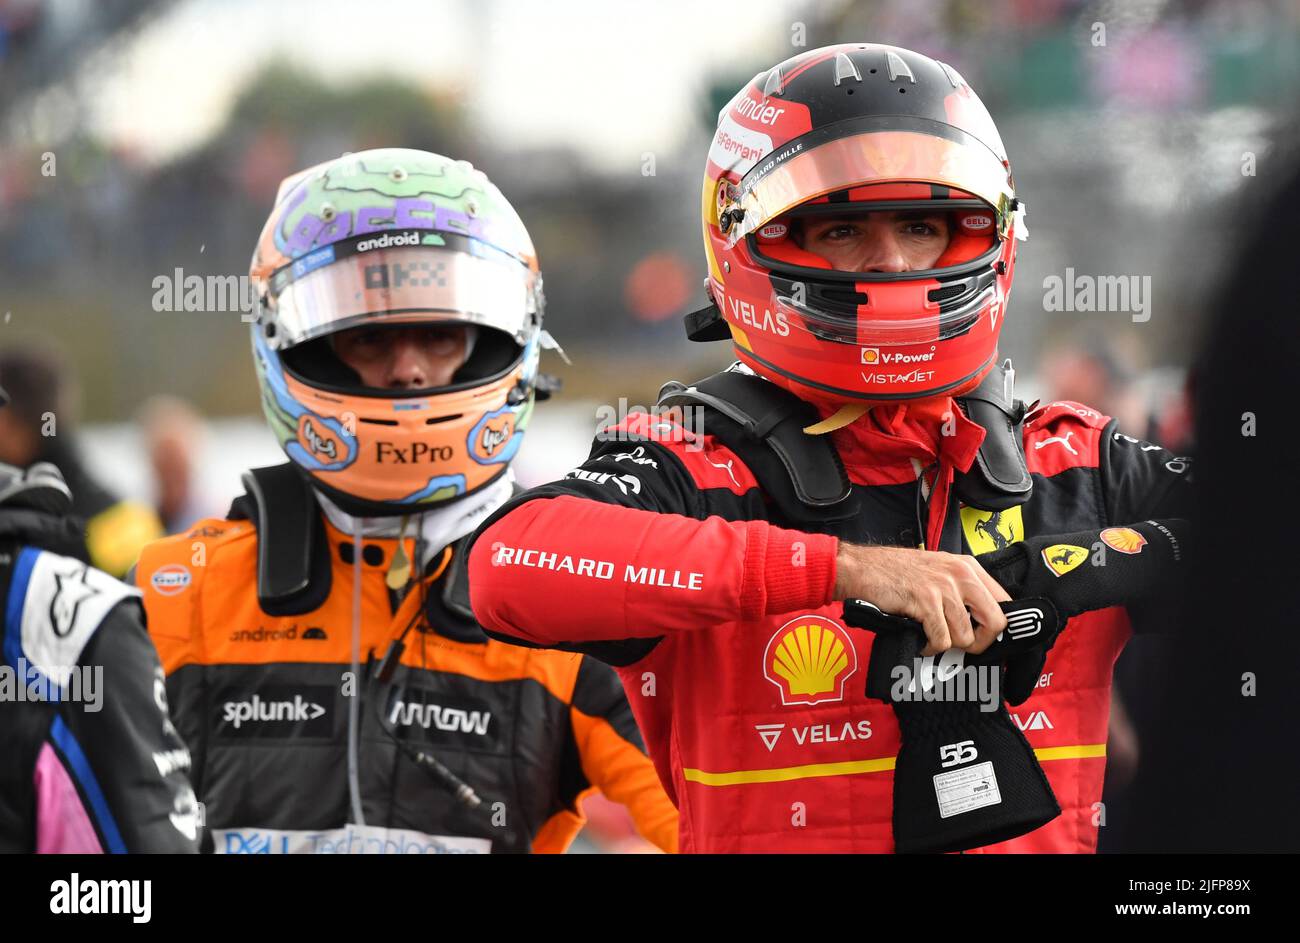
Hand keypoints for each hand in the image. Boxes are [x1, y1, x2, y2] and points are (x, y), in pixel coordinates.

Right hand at [834, 543, 1008, 654]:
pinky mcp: (925, 602)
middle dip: (979, 642)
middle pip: (995, 622)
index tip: (982, 637)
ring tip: (931, 637)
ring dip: (947, 645)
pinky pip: (941, 640)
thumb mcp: (939, 570)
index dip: (995, 628)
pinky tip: (921, 639)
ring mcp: (943, 588)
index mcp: (968, 567)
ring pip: (964, 637)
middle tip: (962, 646)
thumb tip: (981, 622)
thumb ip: (962, 590)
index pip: (1004, 603)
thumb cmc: (896, 572)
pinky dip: (930, 647)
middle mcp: (961, 575)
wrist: (862, 567)